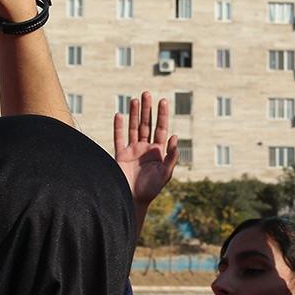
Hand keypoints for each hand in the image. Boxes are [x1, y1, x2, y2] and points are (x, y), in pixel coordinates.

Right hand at [113, 91, 178, 207]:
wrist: (132, 200)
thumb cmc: (151, 190)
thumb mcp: (165, 174)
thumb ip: (171, 156)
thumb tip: (175, 136)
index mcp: (158, 152)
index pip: (161, 129)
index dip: (162, 115)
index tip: (163, 101)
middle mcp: (145, 148)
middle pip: (146, 124)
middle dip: (147, 109)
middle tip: (147, 93)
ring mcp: (132, 150)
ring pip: (133, 128)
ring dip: (134, 114)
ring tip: (135, 99)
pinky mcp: (120, 155)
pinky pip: (118, 138)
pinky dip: (118, 127)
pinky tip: (119, 115)